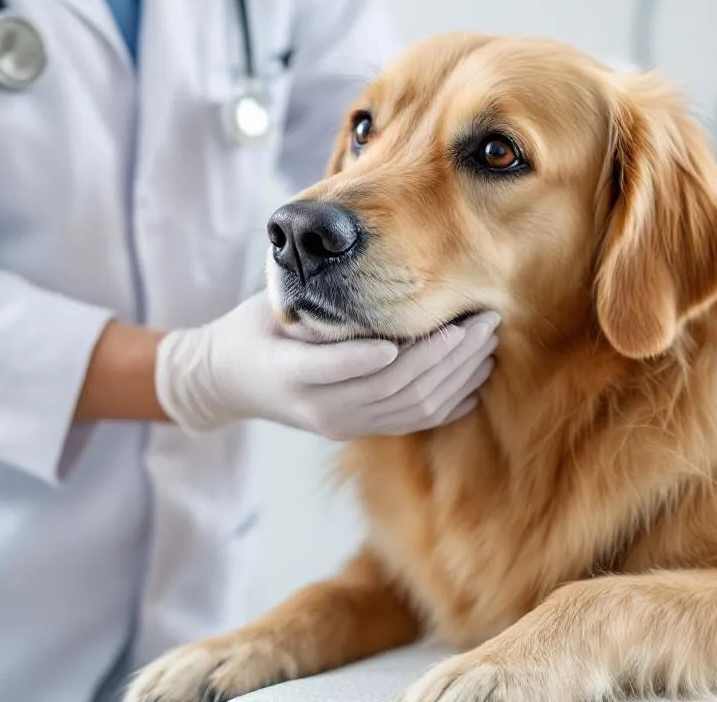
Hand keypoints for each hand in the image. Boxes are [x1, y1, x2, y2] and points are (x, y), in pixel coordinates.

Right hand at [154, 294, 498, 439]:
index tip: (429, 323)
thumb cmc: (253, 330)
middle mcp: (322, 409)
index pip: (343, 366)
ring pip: (414, 405)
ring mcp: (344, 425)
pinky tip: (477, 373)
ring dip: (459, 372)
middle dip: (446, 351)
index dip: (388, 349)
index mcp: (292, 373)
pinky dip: (453, 398)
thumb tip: (367, 285)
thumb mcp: (273, 309)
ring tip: (486, 336)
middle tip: (482, 317)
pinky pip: (416, 421)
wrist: (230, 383)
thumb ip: (316, 306)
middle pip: (394, 384)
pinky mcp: (361, 430)